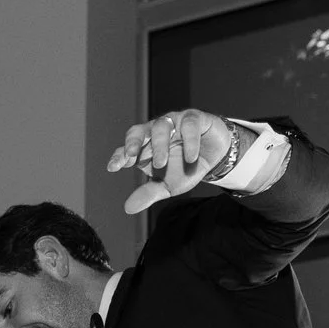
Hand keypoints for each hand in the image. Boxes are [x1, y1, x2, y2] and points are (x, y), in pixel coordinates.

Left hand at [107, 110, 239, 214]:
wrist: (215, 159)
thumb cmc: (185, 169)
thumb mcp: (167, 186)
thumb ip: (148, 194)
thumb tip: (128, 208)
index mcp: (145, 147)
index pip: (127, 149)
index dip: (119, 156)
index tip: (113, 167)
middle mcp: (156, 132)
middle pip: (139, 131)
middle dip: (133, 142)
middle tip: (132, 157)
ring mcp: (175, 122)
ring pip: (161, 125)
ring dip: (159, 145)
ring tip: (161, 164)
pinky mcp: (195, 118)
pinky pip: (189, 124)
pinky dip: (189, 140)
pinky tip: (190, 157)